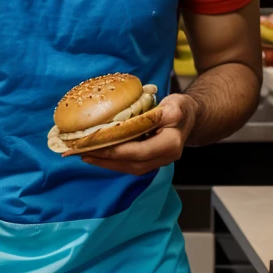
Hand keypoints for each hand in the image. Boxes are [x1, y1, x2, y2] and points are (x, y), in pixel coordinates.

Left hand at [69, 94, 197, 174]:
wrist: (190, 118)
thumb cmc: (181, 109)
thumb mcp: (174, 106)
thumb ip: (159, 114)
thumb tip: (139, 119)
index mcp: (170, 145)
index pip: (140, 151)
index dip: (117, 150)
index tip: (96, 144)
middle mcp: (164, 158)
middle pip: (131, 163)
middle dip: (105, 159)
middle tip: (82, 151)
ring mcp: (157, 162)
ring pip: (128, 167)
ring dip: (105, 162)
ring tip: (84, 155)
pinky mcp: (150, 160)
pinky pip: (129, 163)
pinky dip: (112, 160)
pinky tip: (97, 154)